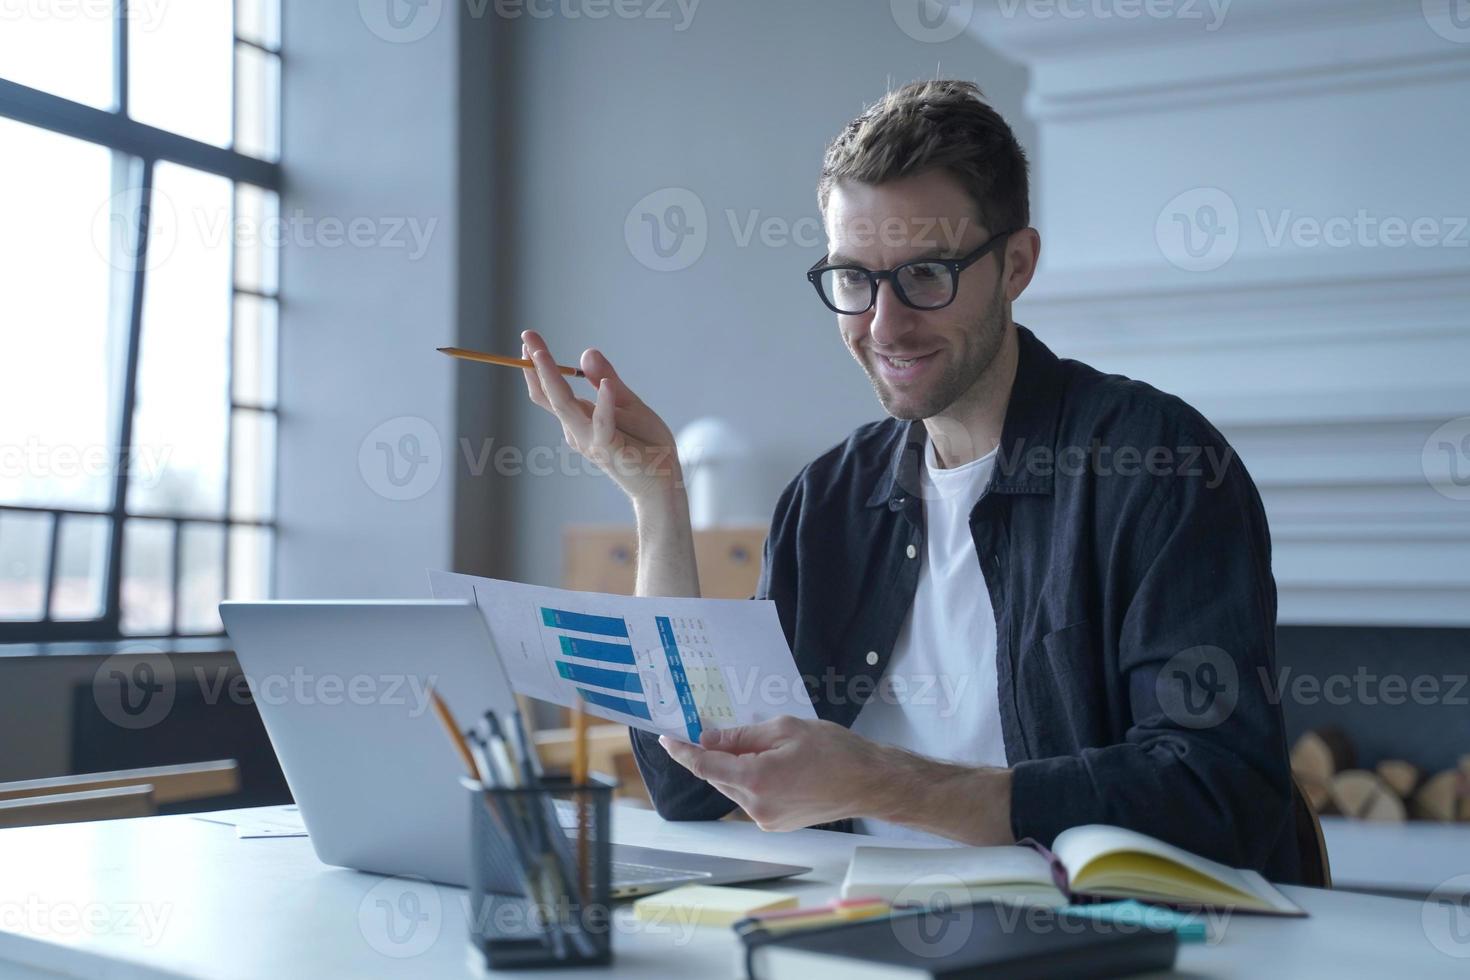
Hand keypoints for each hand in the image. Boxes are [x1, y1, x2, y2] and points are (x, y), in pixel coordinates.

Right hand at [520, 330, 681, 503]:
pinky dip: (604, 404)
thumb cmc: (646, 444)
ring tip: (541, 353)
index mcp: (580, 419)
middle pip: (550, 395)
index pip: (551, 391)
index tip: (528, 337)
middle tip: (526, 335)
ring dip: (553, 378)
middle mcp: (578, 430)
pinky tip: (607, 385)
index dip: (538, 366)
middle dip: (537, 364)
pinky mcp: (610, 449)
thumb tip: (586, 352)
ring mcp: (590, 441)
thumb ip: (606, 379)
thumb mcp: (628, 402)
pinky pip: (603, 424)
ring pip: (565, 406)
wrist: (664, 481)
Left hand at [658, 717, 884, 830]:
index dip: (683, 752)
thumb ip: (742, 736)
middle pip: (718, 777)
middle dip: (714, 755)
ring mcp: (765, 819)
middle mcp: (756, 805)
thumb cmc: (834, 750)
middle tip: (718, 731)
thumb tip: (710, 740)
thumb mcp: (784, 729)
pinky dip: (750, 780)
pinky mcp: (775, 824)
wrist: (867, 782)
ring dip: (734, 768)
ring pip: (733, 787)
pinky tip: (770, 764)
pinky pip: (750, 798)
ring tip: (759, 746)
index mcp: (756, 779)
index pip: (705, 765)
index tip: (667, 740)